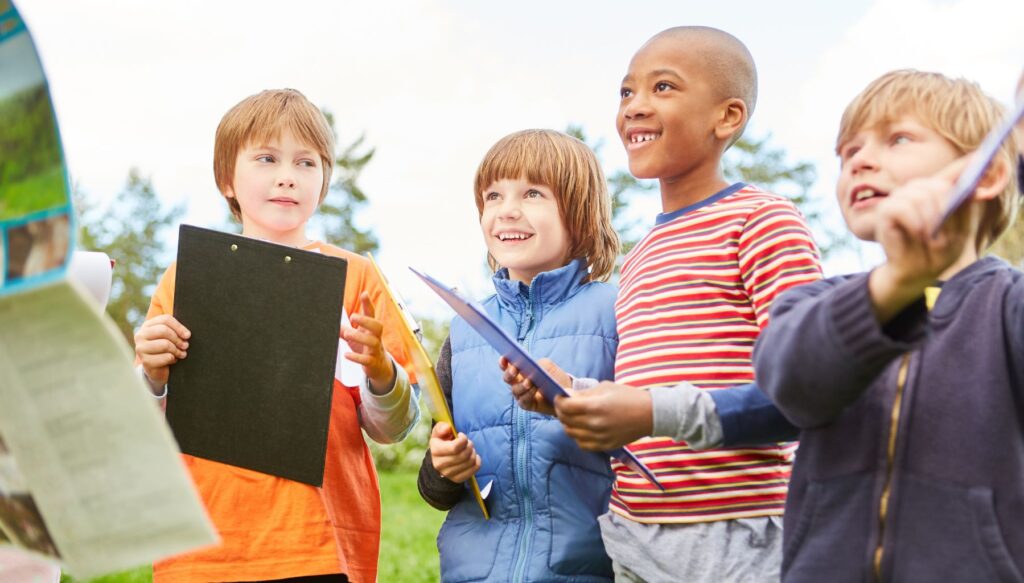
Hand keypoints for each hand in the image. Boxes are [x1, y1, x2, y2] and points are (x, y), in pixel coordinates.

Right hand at [134, 314, 189, 389]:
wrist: (157, 368)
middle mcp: (140, 335)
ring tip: (181, 353)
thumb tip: (186, 334)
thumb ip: (175, 330)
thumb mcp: (169, 336)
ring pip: (165, 344)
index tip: (188, 335)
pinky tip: (173, 360)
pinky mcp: (145, 361)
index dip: (179, 327)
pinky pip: (166, 357)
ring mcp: (141, 348)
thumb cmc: (165, 349)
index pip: (165, 319)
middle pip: (164, 330)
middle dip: (178, 339)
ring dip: (177, 350)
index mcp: (147, 325)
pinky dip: (173, 359)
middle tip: (185, 346)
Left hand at [342, 292, 394, 392]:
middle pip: (377, 326)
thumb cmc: (365, 348)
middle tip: (353, 317)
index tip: (364, 294)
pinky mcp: (372, 362)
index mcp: (371, 330)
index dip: (368, 305)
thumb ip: (344, 329)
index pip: (372, 315)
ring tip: (347, 334)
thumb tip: (330, 322)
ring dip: (360, 337)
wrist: (378, 367)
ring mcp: (375, 350)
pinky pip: (367, 359)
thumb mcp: (355, 337)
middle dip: (366, 321)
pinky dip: (356, 357)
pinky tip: (346, 355)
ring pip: (373, 342)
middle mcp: (376, 338)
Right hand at [429, 422, 480, 483]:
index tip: (461, 436)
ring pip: (470, 461)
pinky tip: (472, 456)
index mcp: (435, 451)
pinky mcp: (457, 479)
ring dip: (473, 452)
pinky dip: (477, 460)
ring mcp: (449, 474)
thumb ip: (441, 427)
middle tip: (467, 442)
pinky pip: (474, 469)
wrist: (438, 461)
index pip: (454, 447)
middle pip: (463, 455)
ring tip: (469, 449)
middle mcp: (440, 465)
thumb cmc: (441, 443)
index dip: (463, 440)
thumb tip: (447, 428)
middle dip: (469, 445)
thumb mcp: (438, 433)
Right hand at [499, 356, 566, 415]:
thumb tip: (531, 367)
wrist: (564, 394)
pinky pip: (523, 400)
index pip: (506, 365)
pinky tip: (534, 389)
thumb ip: (539, 363)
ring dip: (522, 385)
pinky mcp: (527, 405)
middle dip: (509, 373)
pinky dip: (528, 394)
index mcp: (519, 370)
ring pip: (515, 390)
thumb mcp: (548, 366)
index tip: (505, 357)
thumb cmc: (554, 377)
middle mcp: (517, 382)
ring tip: (529, 382)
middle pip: (507, 378)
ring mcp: (521, 394)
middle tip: (515, 370)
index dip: (503, 362)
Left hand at [553, 381, 652, 451]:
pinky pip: (582, 444)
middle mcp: (595, 424)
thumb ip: (584, 393)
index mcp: (595, 406)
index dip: (559, 400)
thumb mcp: (605, 388)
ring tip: (573, 416)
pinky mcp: (604, 446)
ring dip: (568, 424)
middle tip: (565, 405)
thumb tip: (567, 395)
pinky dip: (577, 436)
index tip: (560, 396)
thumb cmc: (628, 396)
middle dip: (561, 411)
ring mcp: (599, 437)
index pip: (565, 406)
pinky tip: (582, 428)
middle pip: (565, 420)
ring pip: (571, 433)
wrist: (649, 414)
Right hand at [869, 157, 972, 321]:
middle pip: (937, 186)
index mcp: (937, 193)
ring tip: (930, 238)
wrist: (913, 273)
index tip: (985, 156)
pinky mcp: (886, 210)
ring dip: (930, 220)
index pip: (954, 172)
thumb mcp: (958, 233)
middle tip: (945, 230)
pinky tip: (919, 234)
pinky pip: (903, 208)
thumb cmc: (936, 254)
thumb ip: (963, 210)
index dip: (967, 165)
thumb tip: (970, 189)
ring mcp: (900, 198)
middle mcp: (918, 190)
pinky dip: (915, 222)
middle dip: (945, 208)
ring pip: (920, 196)